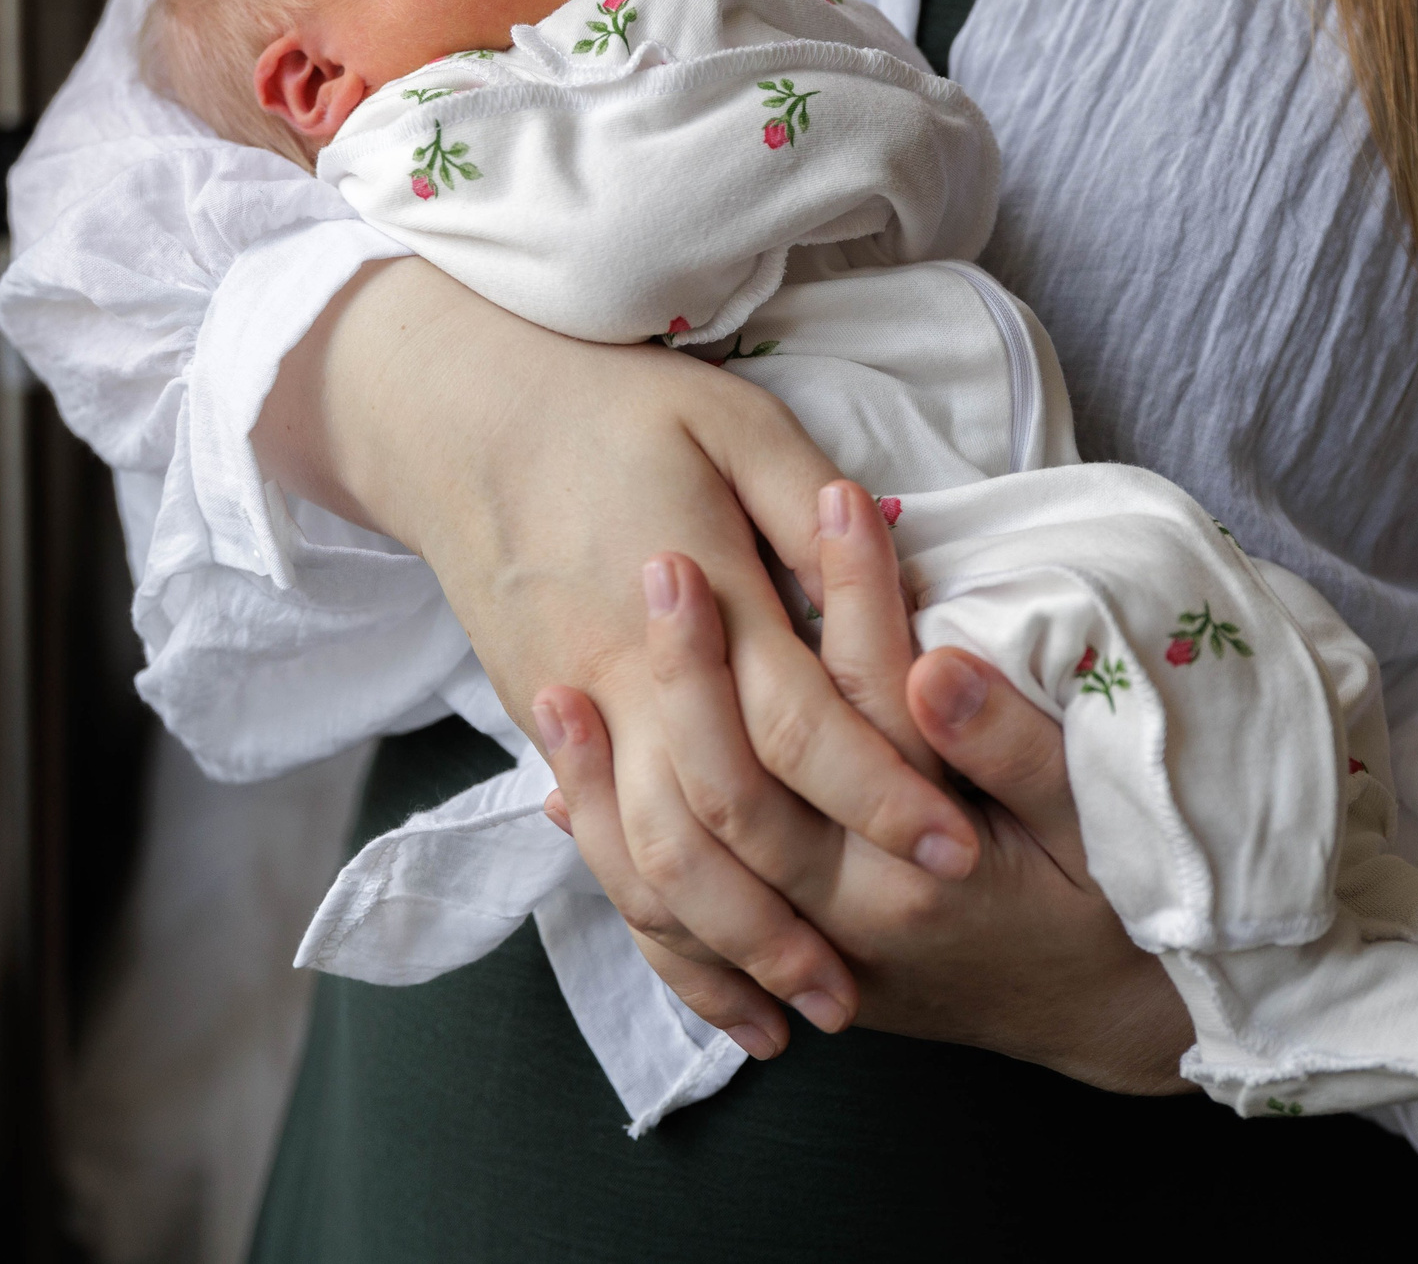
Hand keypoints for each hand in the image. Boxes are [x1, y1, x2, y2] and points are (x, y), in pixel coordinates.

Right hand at [256, 261, 982, 1031]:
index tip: (961, 848)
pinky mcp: (548, 728)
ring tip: (811, 1015)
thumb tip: (891, 573)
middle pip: (717, 829)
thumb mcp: (731, 420)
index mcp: (690, 595)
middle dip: (803, 914)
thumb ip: (808, 503)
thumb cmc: (616, 403)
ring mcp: (576, 713)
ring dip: (731, 951)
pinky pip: (602, 857)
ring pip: (649, 867)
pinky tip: (712, 987)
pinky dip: (656, 934)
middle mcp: (625, 677)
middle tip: (887, 976)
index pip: (799, 725)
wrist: (457, 410)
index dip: (882, 791)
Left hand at [535, 482, 1194, 1087]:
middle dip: (693, 674)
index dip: (851, 598)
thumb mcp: (1096, 827)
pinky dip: (619, 858)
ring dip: (613, 782)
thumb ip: (1015, 749)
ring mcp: (810, 950)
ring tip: (555, 689)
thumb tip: (935, 666)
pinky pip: (677, 926)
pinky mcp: (791, 966)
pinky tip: (562, 797)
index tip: (835, 499)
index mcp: (928, 864)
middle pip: (740, 791)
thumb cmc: (1114, 906)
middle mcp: (851, 916)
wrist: (1108, 1019)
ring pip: (682, 874)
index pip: (868, 710)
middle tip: (664, 565)